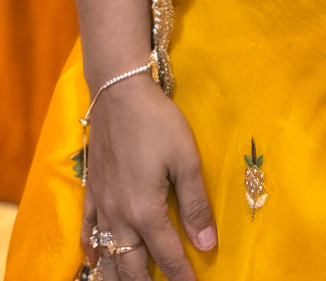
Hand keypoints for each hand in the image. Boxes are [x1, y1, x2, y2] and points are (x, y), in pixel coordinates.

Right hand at [81, 74, 216, 279]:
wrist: (119, 94)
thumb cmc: (158, 122)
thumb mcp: (186, 159)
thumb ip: (195, 204)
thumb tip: (207, 244)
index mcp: (145, 210)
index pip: (167, 255)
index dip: (182, 276)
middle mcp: (119, 216)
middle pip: (132, 266)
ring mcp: (101, 205)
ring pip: (107, 257)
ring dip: (120, 277)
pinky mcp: (92, 191)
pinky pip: (87, 232)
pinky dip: (92, 253)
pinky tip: (96, 263)